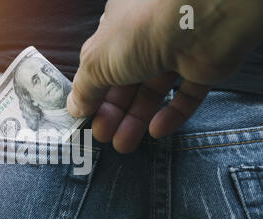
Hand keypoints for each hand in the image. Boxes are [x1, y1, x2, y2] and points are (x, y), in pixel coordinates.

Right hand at [67, 0, 262, 152]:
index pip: (101, 67)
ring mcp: (174, 53)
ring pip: (153, 93)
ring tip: (124, 144)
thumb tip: (74, 107)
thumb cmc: (141, 30)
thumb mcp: (97, 61)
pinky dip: (171, 115)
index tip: (88, 118)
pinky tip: (157, 131)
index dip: (94, 95)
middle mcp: (144, 40)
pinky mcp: (201, 67)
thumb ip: (85, 88)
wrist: (197, 18)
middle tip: (104, 136)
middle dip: (114, 114)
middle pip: (126, 84)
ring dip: (137, 119)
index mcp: (116, 31)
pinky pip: (185, 95)